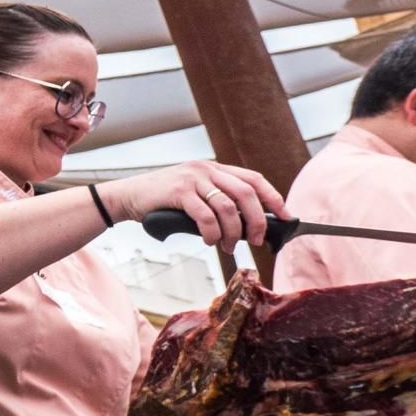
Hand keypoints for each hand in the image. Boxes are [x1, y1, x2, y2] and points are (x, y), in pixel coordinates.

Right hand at [107, 159, 286, 247]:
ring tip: (227, 246)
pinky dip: (211, 232)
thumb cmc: (164, 201)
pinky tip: (207, 239)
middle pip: (246, 193)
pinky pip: (205, 216)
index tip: (286, 216)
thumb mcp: (194, 194)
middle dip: (257, 221)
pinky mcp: (178, 191)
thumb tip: (249, 225)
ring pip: (228, 208)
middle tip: (256, 240)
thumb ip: (218, 201)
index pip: (254, 179)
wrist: (128, 196)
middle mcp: (206, 169)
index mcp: (214, 168)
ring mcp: (192, 178)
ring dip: (232, 233)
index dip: (273, 198)